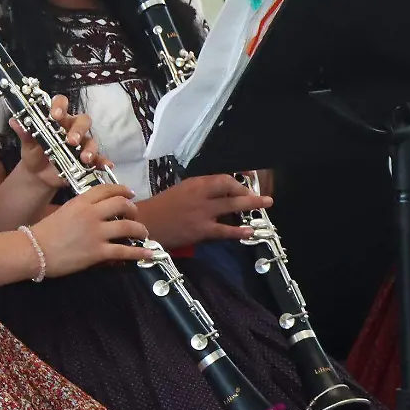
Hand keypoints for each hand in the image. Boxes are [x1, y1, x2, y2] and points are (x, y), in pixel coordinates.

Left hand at [12, 96, 107, 188]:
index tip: (54, 115)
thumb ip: (24, 133)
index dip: (60, 106)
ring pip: (91, 140)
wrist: (38, 175)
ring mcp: (82, 144)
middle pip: (82, 121)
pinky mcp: (87, 159)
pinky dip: (102, 161)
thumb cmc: (34, 153)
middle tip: (70, 141)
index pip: (62, 104)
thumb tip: (14, 121)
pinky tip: (105, 166)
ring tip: (84, 158)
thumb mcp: (28, 144)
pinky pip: (99, 158)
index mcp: (57, 119)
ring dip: (90, 148)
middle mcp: (72, 128)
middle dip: (78, 130)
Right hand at [31, 182, 146, 275]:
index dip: (122, 190)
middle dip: (133, 209)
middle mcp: (91, 214)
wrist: (33, 250)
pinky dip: (139, 251)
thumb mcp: (63, 211)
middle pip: (121, 204)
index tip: (130, 194)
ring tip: (143, 233)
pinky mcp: (98, 252)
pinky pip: (124, 251)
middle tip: (135, 215)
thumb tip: (97, 214)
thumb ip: (81, 209)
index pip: (107, 190)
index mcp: (81, 201)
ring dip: (140, 229)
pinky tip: (148, 252)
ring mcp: (96, 233)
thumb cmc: (44, 232)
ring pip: (128, 227)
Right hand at [133, 173, 271, 249]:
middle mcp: (201, 195)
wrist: (143, 224)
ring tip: (265, 205)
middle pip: (230, 188)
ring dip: (251, 205)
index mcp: (194, 184)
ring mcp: (202, 213)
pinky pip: (224, 230)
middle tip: (264, 196)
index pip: (222, 178)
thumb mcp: (178, 192)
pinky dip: (238, 231)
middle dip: (249, 191)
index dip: (238, 181)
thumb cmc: (159, 208)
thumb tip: (216, 195)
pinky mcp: (201, 230)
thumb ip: (197, 192)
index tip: (247, 184)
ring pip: (232, 206)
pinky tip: (249, 231)